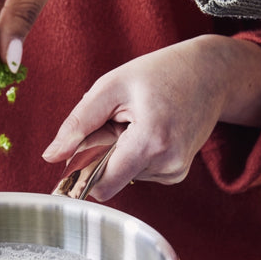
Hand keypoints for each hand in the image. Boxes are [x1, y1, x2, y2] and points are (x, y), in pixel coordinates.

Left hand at [43, 35, 260, 200]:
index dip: (83, 174)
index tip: (78, 155)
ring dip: (121, 153)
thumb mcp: (111, 87)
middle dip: (103, 156)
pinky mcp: (178, 173)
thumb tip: (49, 157)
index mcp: (150, 142)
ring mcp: (176, 171)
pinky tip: (149, 130)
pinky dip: (135, 155)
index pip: (102, 186)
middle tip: (114, 123)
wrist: (211, 73)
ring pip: (125, 176)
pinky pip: (140, 173)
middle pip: (111, 180)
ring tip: (136, 122)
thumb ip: (77, 124)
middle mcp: (168, 163)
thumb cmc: (160, 73)